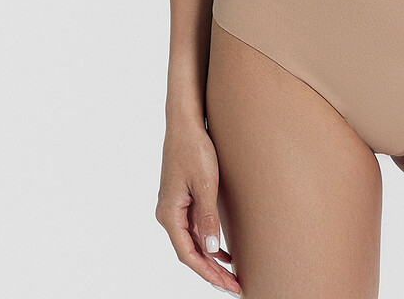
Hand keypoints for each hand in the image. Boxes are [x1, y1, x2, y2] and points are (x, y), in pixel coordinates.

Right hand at [155, 120, 241, 293]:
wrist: (186, 122)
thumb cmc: (194, 149)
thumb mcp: (205, 184)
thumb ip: (208, 218)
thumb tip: (212, 251)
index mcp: (169, 214)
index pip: (188, 255)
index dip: (208, 274)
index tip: (228, 285)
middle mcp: (168, 214)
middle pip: (190, 252)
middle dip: (212, 272)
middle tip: (235, 286)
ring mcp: (175, 207)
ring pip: (193, 242)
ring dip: (211, 260)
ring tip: (231, 275)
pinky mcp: (183, 199)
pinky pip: (195, 229)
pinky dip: (208, 242)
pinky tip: (223, 252)